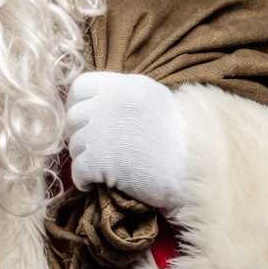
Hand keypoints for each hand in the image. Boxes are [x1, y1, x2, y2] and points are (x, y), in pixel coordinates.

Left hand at [64, 71, 187, 213]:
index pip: (79, 87)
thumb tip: (94, 101)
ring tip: (102, 167)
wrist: (194, 168)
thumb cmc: (179, 137)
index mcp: (122, 86)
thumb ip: (123, 95)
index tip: (88, 120)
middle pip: (72, 118)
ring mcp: (101, 132)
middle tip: (95, 148)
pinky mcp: (98, 161)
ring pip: (74, 146)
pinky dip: (83, 180)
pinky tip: (95, 182)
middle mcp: (108, 104)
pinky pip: (77, 171)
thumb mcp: (153, 99)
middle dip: (80, 134)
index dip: (79, 104)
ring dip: (84, 158)